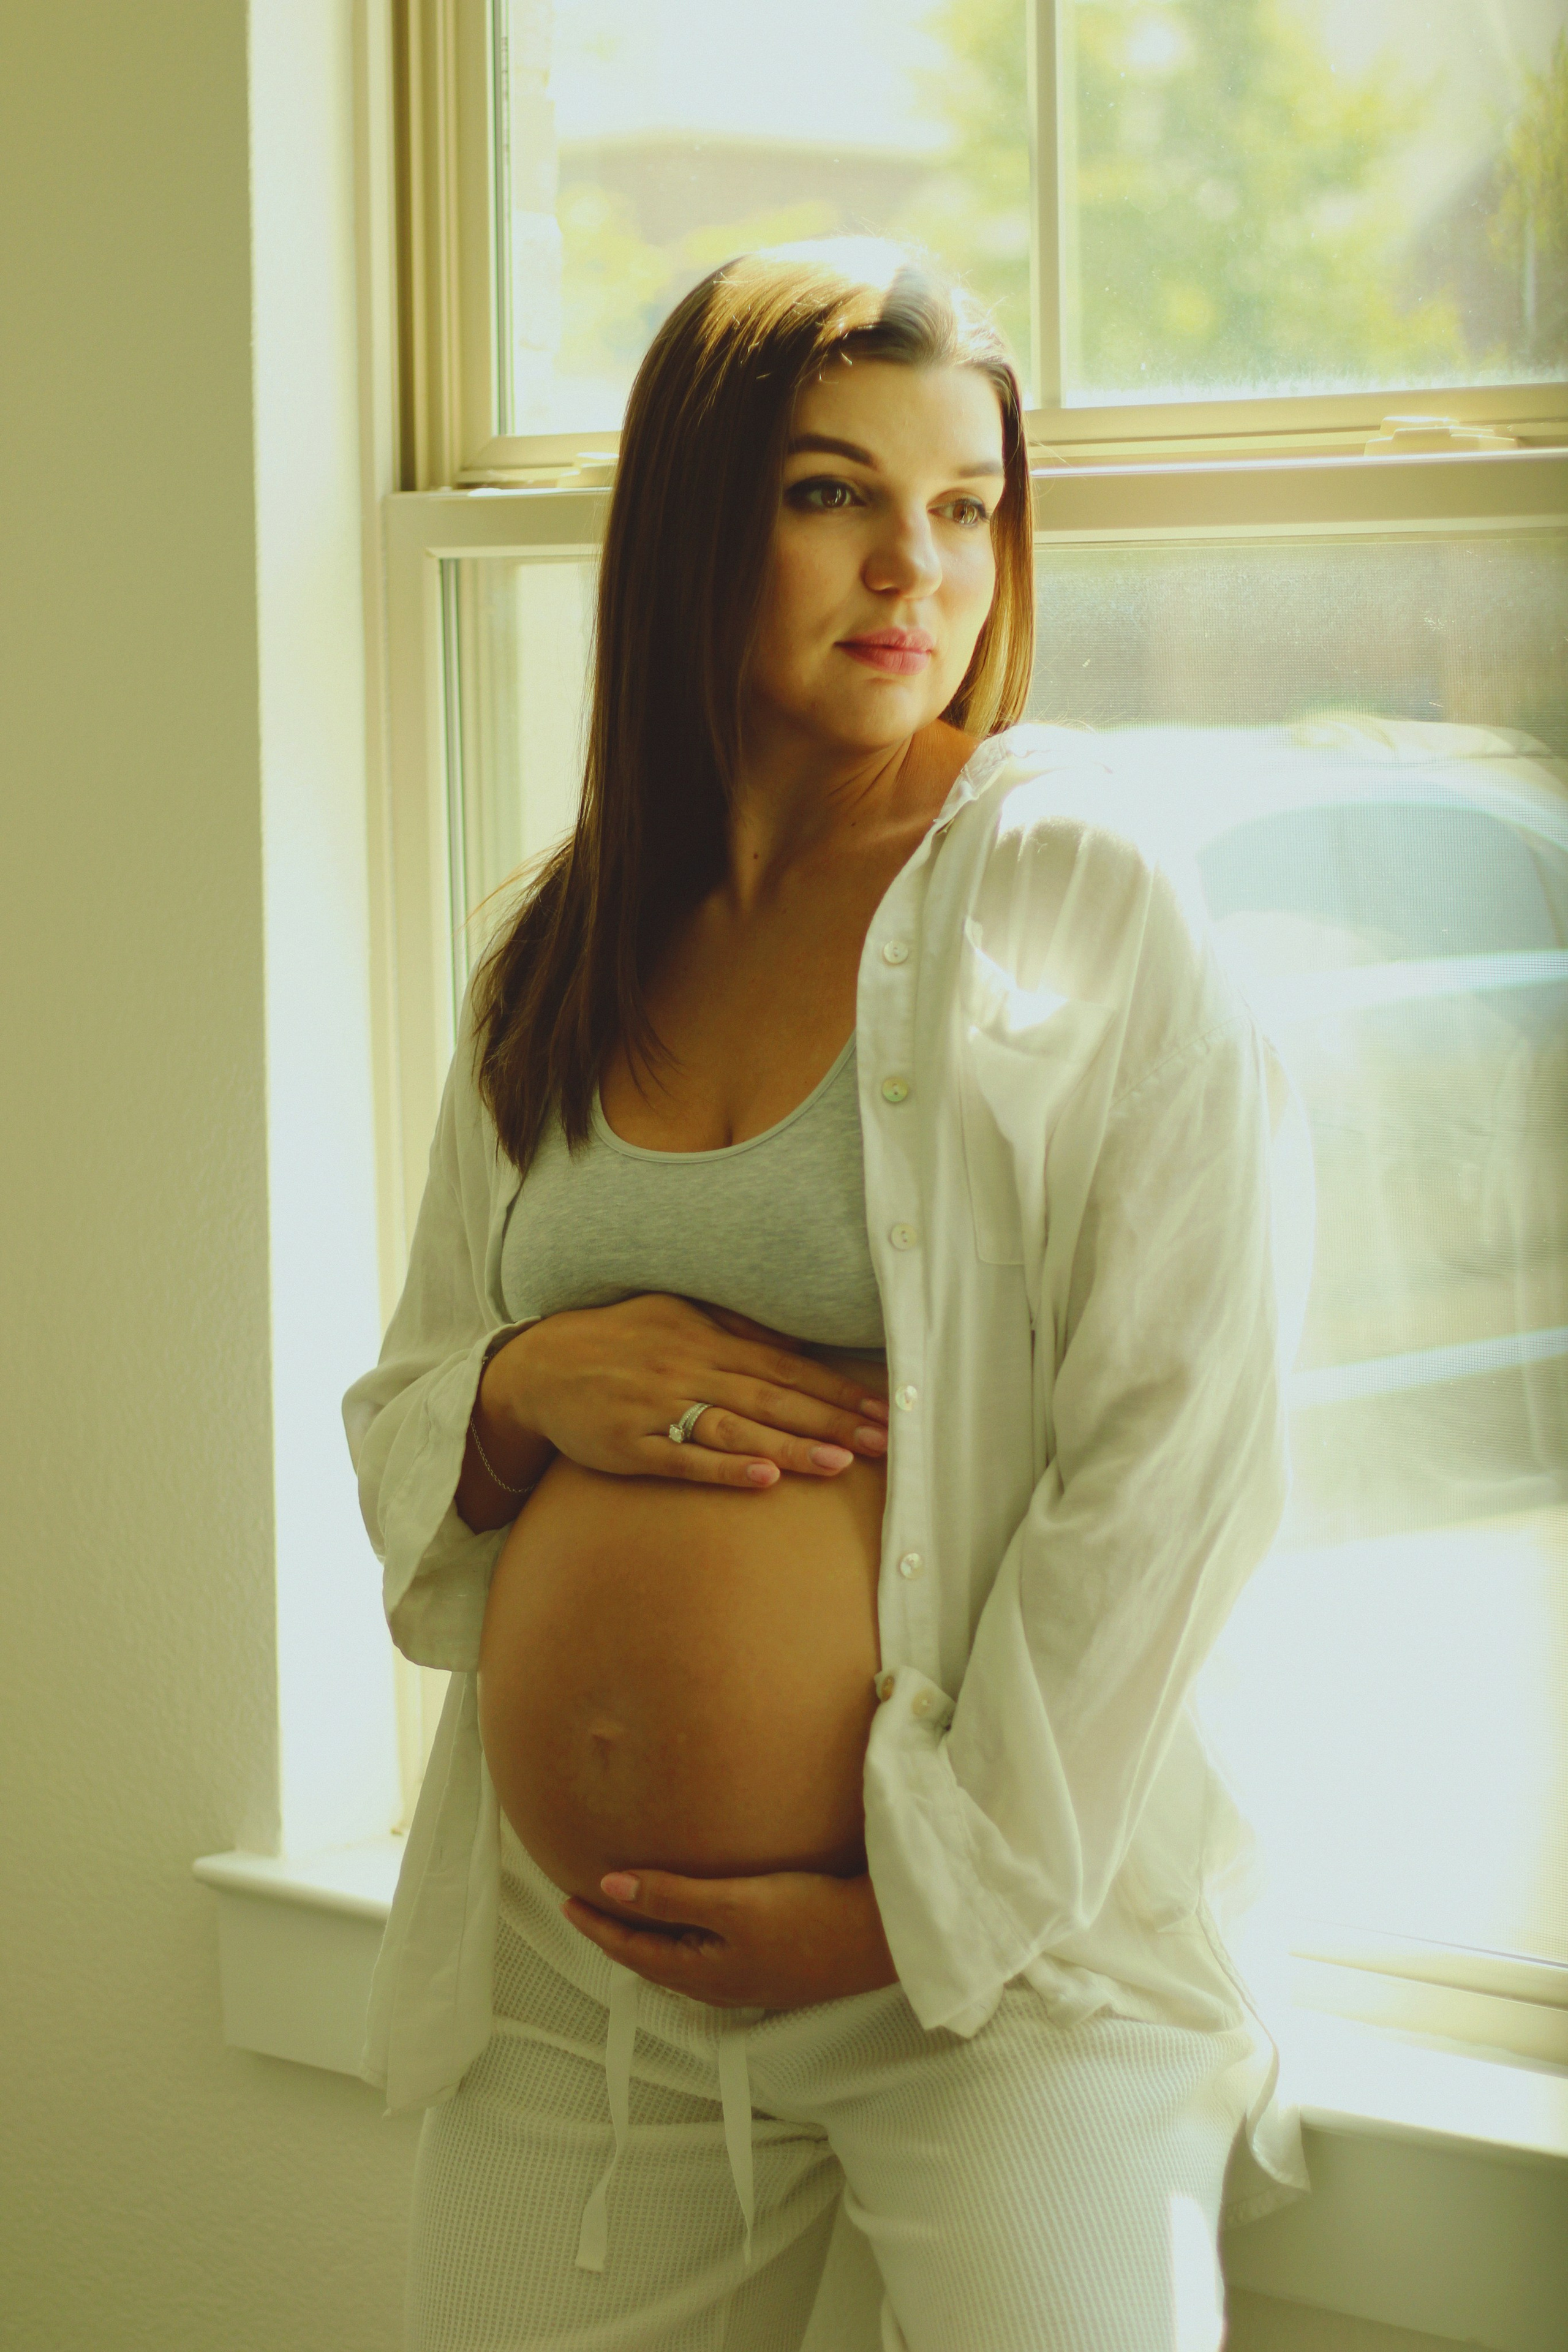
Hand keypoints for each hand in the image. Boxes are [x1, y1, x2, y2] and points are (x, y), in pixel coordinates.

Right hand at [486, 1295, 888, 1492]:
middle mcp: (687, 1368)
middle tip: (882, 1441)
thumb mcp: (676, 1315)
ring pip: (734, 1427)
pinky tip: (762, 1479)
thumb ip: (733, 1330)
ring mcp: (657, 1407)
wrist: (538, 1366)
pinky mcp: (629, 1445)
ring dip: (788, 1446)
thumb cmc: (617, 1340)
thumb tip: (795, 1344)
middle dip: (831, 1420)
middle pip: (772, 1397)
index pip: (785, 1365)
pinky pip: (682, 1459)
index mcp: (705, 1339)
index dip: (836, 1389)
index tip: (883, 1408)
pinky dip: (724, 1468)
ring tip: (838, 1464)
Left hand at [561, 1865, 898, 2008]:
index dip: (595, 1925)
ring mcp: (744, 1977)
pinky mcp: (768, 1964)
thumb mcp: (733, 1903)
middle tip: (586, 1903)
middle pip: (649, 1958)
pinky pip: (705, 1952)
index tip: (566, 1899)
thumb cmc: (806, 1919)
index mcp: (701, 1973)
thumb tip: (609, 1885)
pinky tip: (691, 1917)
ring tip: (628, 1907)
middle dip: (615, 1931)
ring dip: (647, 1933)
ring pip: (677, 1958)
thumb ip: (671, 1895)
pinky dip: (680, 1933)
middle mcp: (716, 1983)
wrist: (878, 1941)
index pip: (629, 1949)